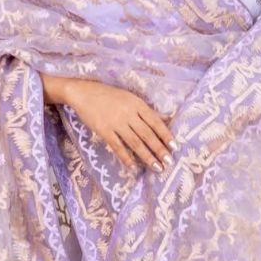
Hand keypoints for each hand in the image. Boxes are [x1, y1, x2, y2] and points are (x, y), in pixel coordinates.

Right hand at [55, 76, 175, 172]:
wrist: (84, 92)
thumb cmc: (110, 96)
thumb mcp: (132, 99)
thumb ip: (149, 111)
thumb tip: (168, 119)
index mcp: (137, 104)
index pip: (155, 122)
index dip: (166, 135)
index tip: (175, 147)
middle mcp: (129, 113)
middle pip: (147, 134)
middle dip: (159, 149)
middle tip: (169, 162)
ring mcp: (116, 122)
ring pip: (135, 142)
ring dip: (147, 156)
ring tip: (157, 167)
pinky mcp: (104, 130)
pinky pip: (117, 146)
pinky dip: (126, 157)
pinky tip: (133, 167)